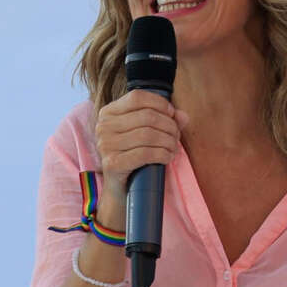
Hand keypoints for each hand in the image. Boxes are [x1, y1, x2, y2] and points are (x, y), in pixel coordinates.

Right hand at [94, 90, 188, 207]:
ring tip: (174, 148)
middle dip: (169, 125)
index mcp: (108, 113)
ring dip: (168, 141)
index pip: (137, 97)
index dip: (159, 103)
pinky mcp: (112, 163)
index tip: (172, 114)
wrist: (121, 189)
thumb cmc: (135, 156)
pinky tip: (168, 157)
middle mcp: (103, 127)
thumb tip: (183, 116)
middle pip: (146, 116)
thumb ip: (166, 120)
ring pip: (148, 134)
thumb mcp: (148, 133)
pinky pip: (145, 153)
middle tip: (176, 136)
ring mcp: (105, 145)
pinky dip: (162, 154)